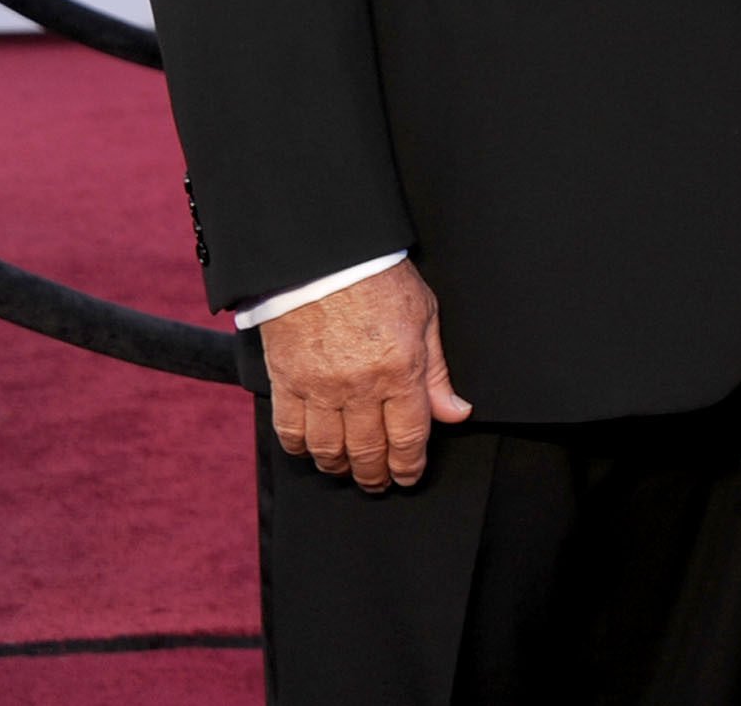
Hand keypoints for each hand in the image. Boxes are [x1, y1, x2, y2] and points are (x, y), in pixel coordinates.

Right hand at [255, 259, 470, 491]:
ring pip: (328, 450)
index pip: (409, 437)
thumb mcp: (425, 316)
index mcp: (400, 369)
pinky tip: (313, 452)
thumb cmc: (378, 278)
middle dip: (377, 475)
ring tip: (349, 471)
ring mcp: (319, 387)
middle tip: (380, 483)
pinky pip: (290, 432)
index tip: (410, 477)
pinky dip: (302, 450)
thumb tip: (455, 412)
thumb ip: (438, 372)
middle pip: (368, 451)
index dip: (410, 466)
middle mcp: (359, 386)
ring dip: (340, 468)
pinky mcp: (285, 382)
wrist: (322, 257)